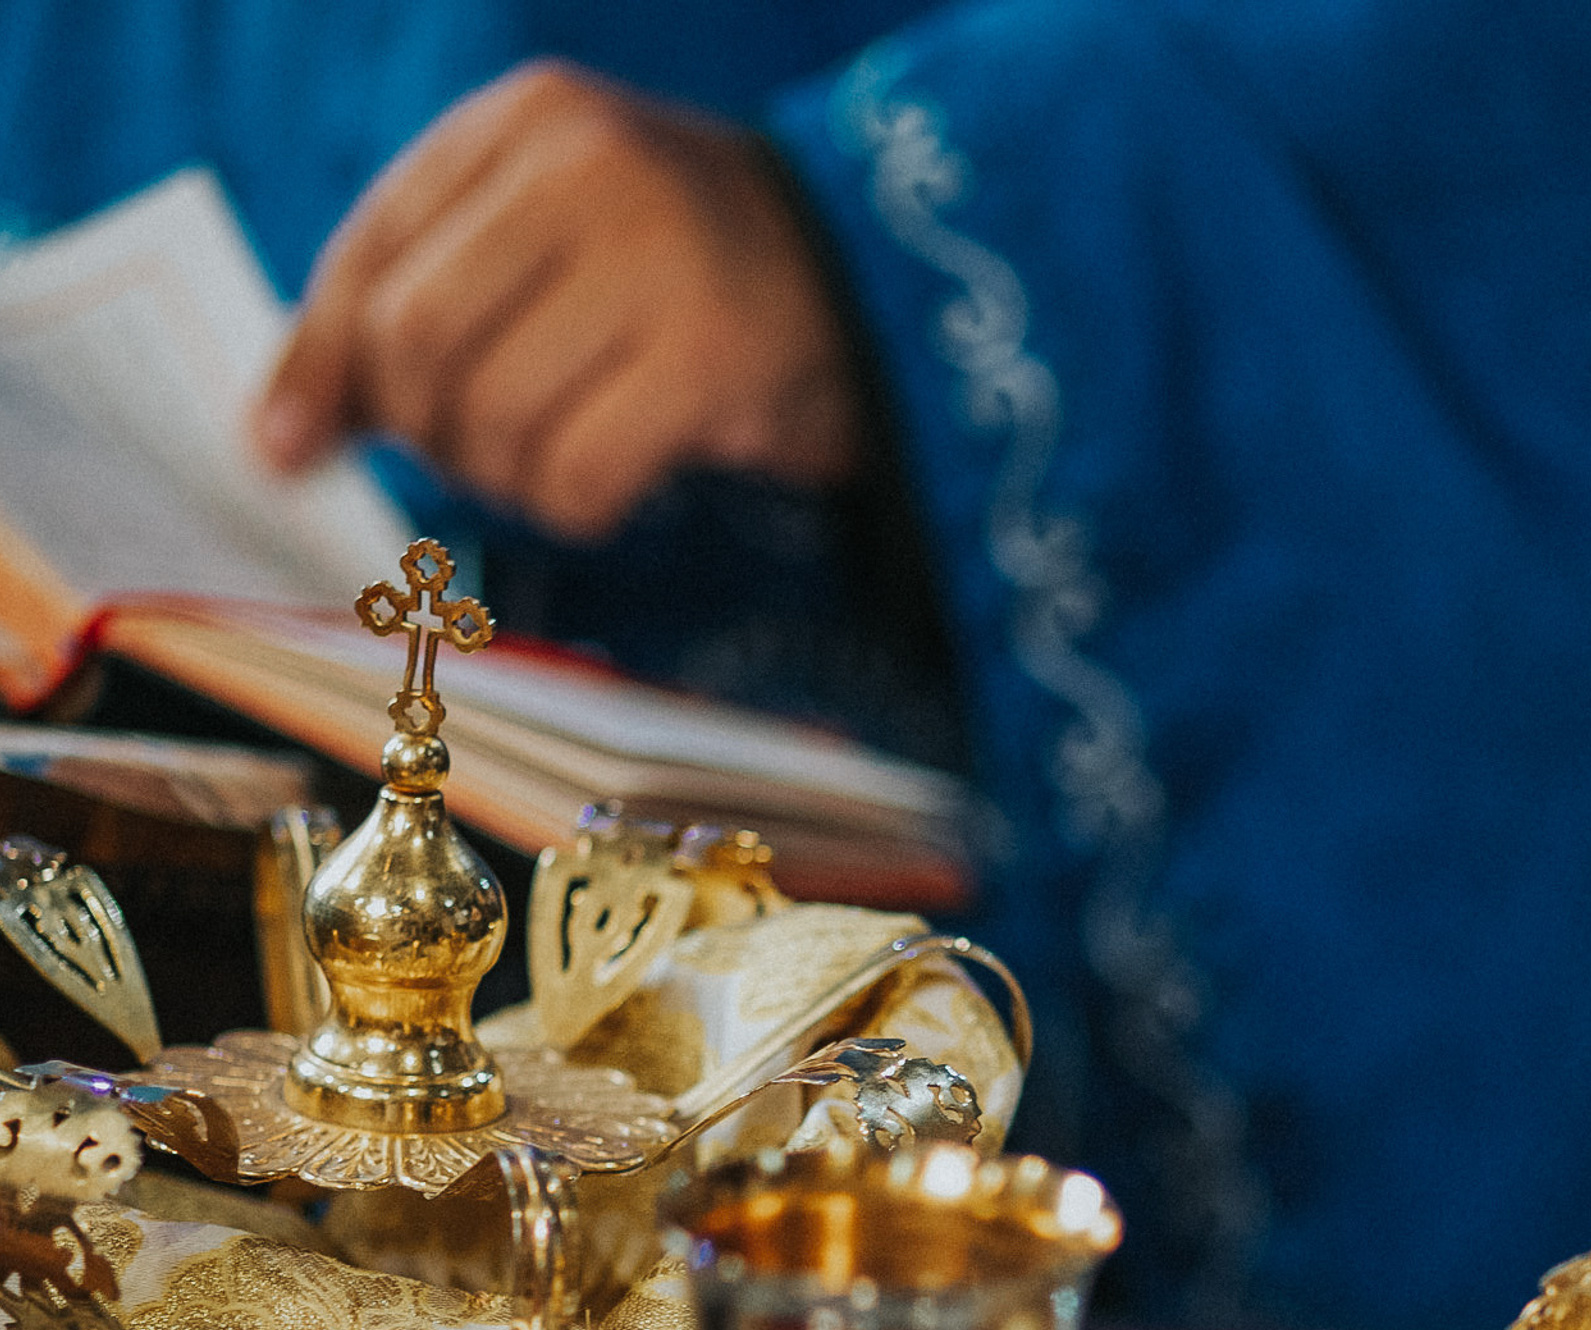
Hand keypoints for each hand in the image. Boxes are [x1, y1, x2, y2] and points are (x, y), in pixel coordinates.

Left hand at [255, 62, 859, 542]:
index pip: (369, 253)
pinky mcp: (713, 358)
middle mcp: (586, 169)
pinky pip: (577, 474)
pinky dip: (571, 508)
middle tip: (476, 455)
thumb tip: (279, 442)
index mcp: (526, 122)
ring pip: (493, 419)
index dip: (322, 367)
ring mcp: (657, 258)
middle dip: (426, 433)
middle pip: (415, 342)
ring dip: (504, 479)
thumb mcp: (548, 254)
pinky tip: (609, 487)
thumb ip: (417, 314)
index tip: (294, 449)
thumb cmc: (687, 285)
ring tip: (553, 464)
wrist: (873, 295)